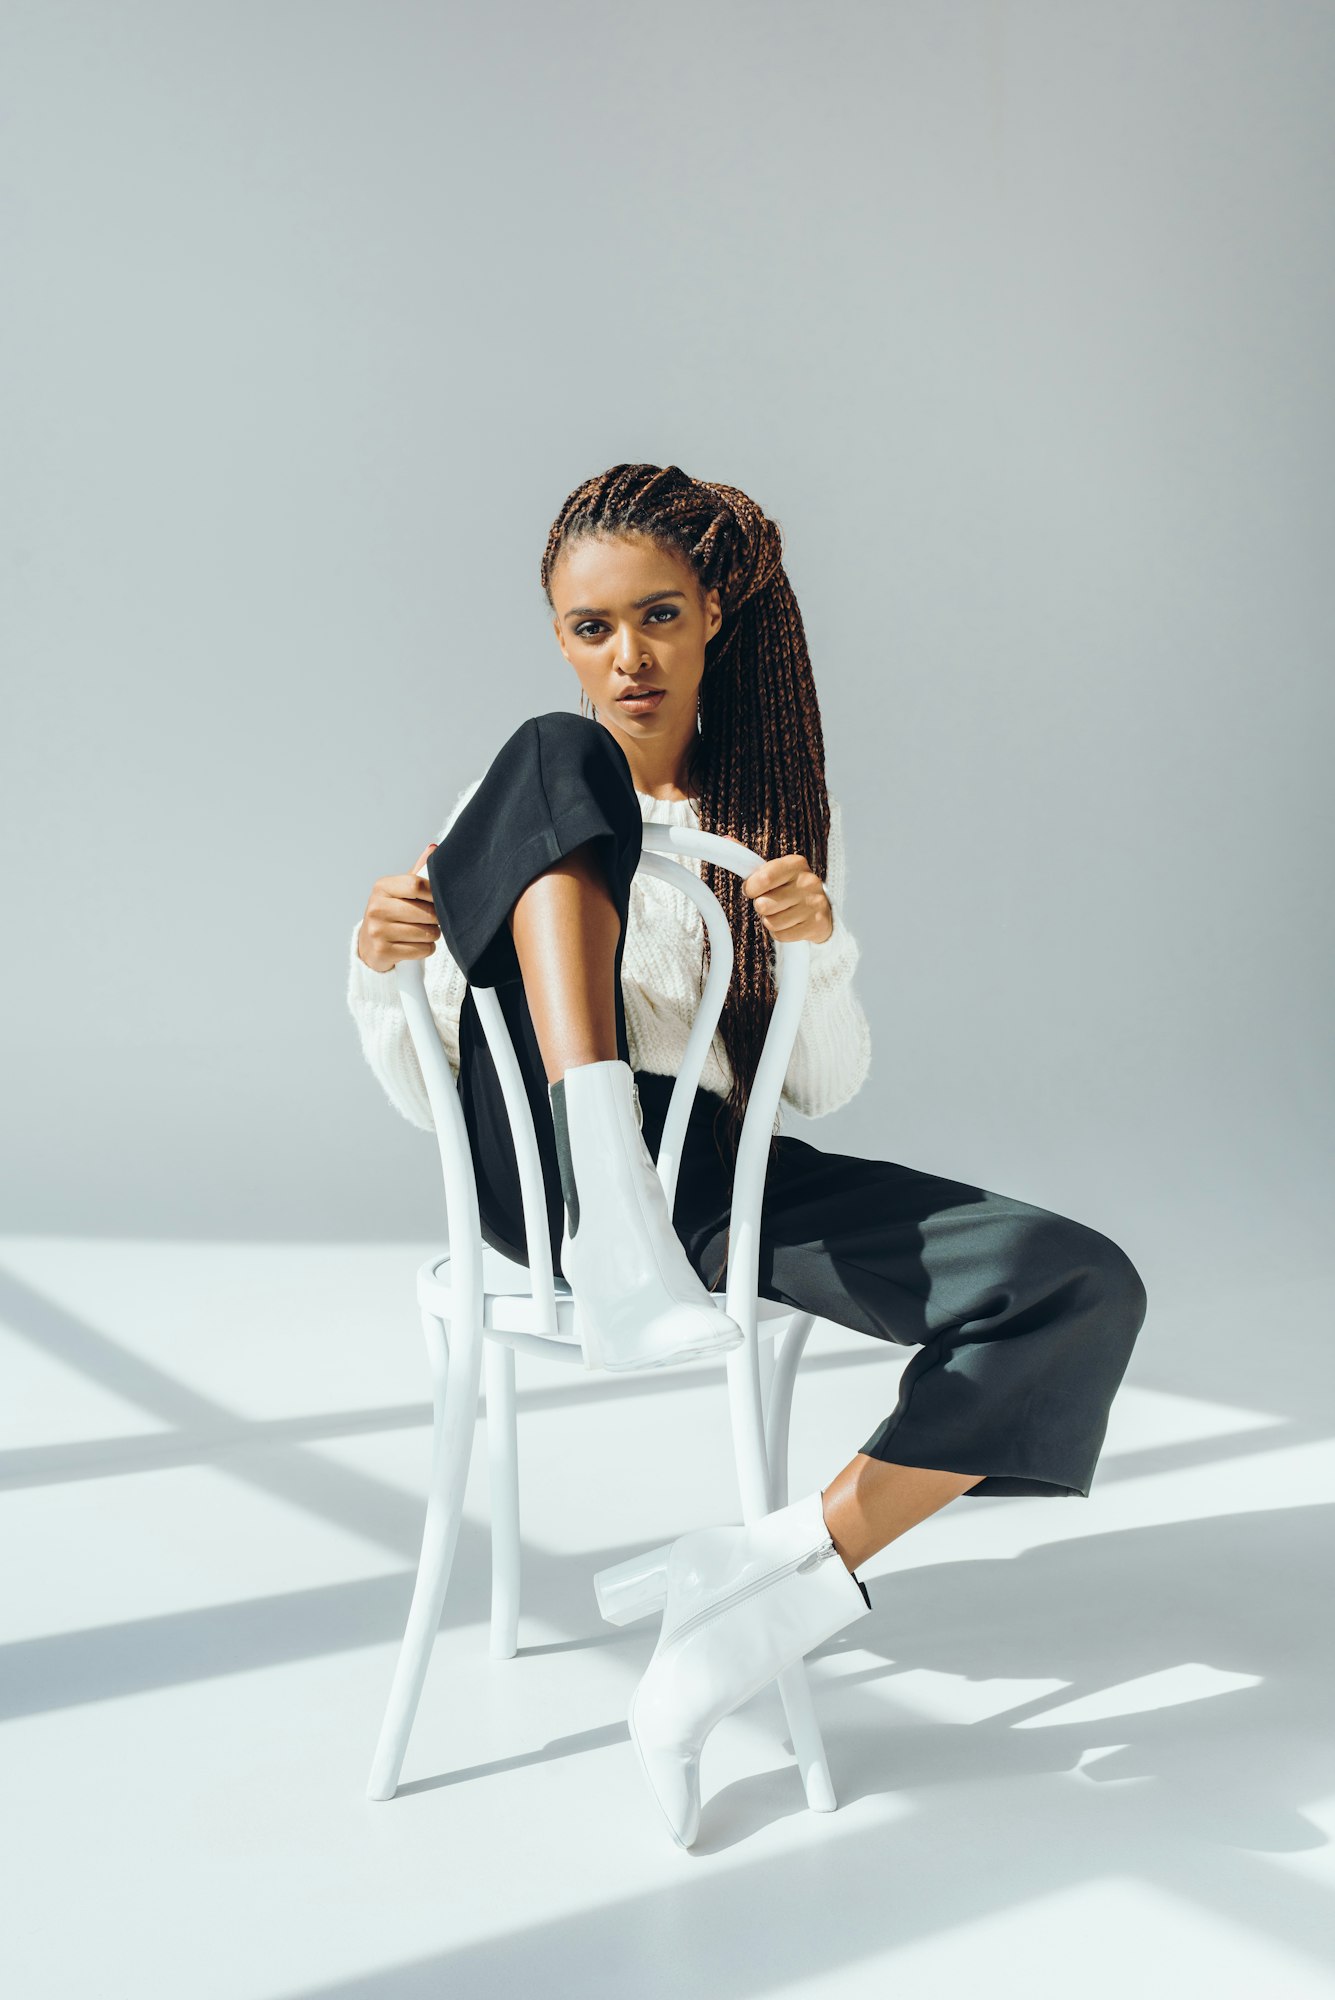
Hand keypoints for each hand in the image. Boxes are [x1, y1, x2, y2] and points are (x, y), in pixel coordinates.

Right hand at [357, 842, 440, 972]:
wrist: (369, 945)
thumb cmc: (392, 913)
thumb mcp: (401, 891)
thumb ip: (418, 872)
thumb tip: (434, 848)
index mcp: (382, 887)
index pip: (416, 884)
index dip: (435, 893)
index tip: (441, 898)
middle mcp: (376, 907)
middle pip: (426, 912)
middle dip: (437, 919)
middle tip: (433, 920)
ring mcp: (377, 930)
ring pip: (426, 933)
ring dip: (433, 935)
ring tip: (423, 932)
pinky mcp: (382, 951)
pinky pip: (422, 950)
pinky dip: (426, 949)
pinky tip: (416, 945)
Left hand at [741, 851, 833, 944]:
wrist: (819, 910)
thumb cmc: (788, 887)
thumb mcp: (773, 871)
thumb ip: (749, 858)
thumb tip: (727, 840)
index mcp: (795, 863)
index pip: (763, 878)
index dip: (751, 888)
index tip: (753, 889)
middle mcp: (809, 881)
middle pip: (763, 904)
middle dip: (761, 906)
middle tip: (770, 902)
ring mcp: (815, 903)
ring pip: (771, 922)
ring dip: (770, 921)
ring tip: (781, 912)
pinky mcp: (817, 924)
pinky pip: (782, 935)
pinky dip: (780, 933)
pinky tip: (790, 923)